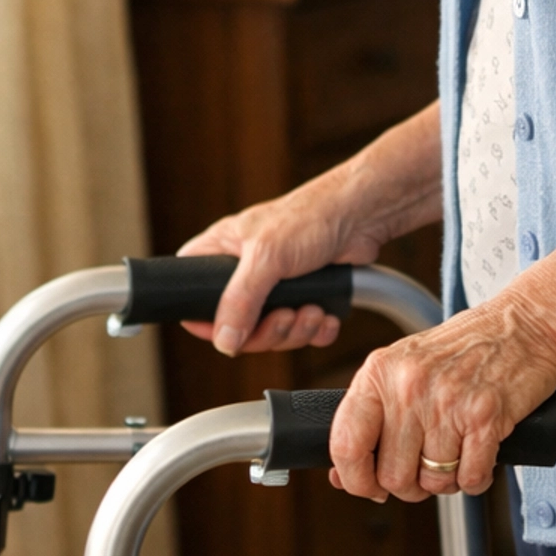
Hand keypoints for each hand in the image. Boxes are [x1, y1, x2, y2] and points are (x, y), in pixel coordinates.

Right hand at [178, 179, 385, 355]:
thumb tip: (224, 341)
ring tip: (312, 312)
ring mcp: (276, 287)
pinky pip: (302, 331)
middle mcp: (245, 272)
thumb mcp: (266, 257)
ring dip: (296, 331)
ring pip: (272, 332)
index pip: (193, 296)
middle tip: (286, 317)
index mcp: (221, 253)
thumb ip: (240, 300)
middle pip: (238, 327)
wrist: (362, 215)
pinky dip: (316, 331)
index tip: (230, 333)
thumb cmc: (310, 218)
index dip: (207, 322)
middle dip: (267, 331)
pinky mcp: (306, 296)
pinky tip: (326, 316)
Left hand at [329, 297, 555, 501]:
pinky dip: (476, 478)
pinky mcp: (486, 416)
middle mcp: (409, 385)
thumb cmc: (466, 348)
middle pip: (393, 475)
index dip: (356, 480)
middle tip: (428, 467)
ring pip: (434, 482)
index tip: (370, 487)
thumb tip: (342, 475)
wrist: (526, 325)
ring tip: (458, 452)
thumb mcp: (406, 368)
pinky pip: (470, 478)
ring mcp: (447, 401)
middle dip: (412, 485)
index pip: (346, 444)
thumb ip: (373, 417)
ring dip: (447, 480)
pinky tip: (480, 454)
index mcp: (379, 372)